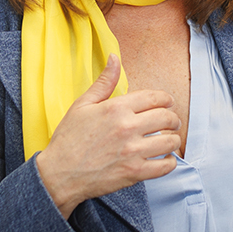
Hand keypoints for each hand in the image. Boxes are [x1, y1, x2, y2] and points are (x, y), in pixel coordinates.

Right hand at [33, 55, 180, 216]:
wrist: (59, 173)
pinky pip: (165, 166)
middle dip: (173, 119)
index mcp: (116, 108)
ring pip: (170, 141)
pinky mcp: (134, 172)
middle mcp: (127, 127)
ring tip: (170, 140)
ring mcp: (132, 151)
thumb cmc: (68, 139)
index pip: (155, 97)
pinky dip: (170, 162)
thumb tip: (115, 58)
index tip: (168, 103)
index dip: (166, 99)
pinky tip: (165, 159)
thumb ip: (104, 82)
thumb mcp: (82, 105)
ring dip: (173, 140)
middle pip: (167, 118)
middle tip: (172, 122)